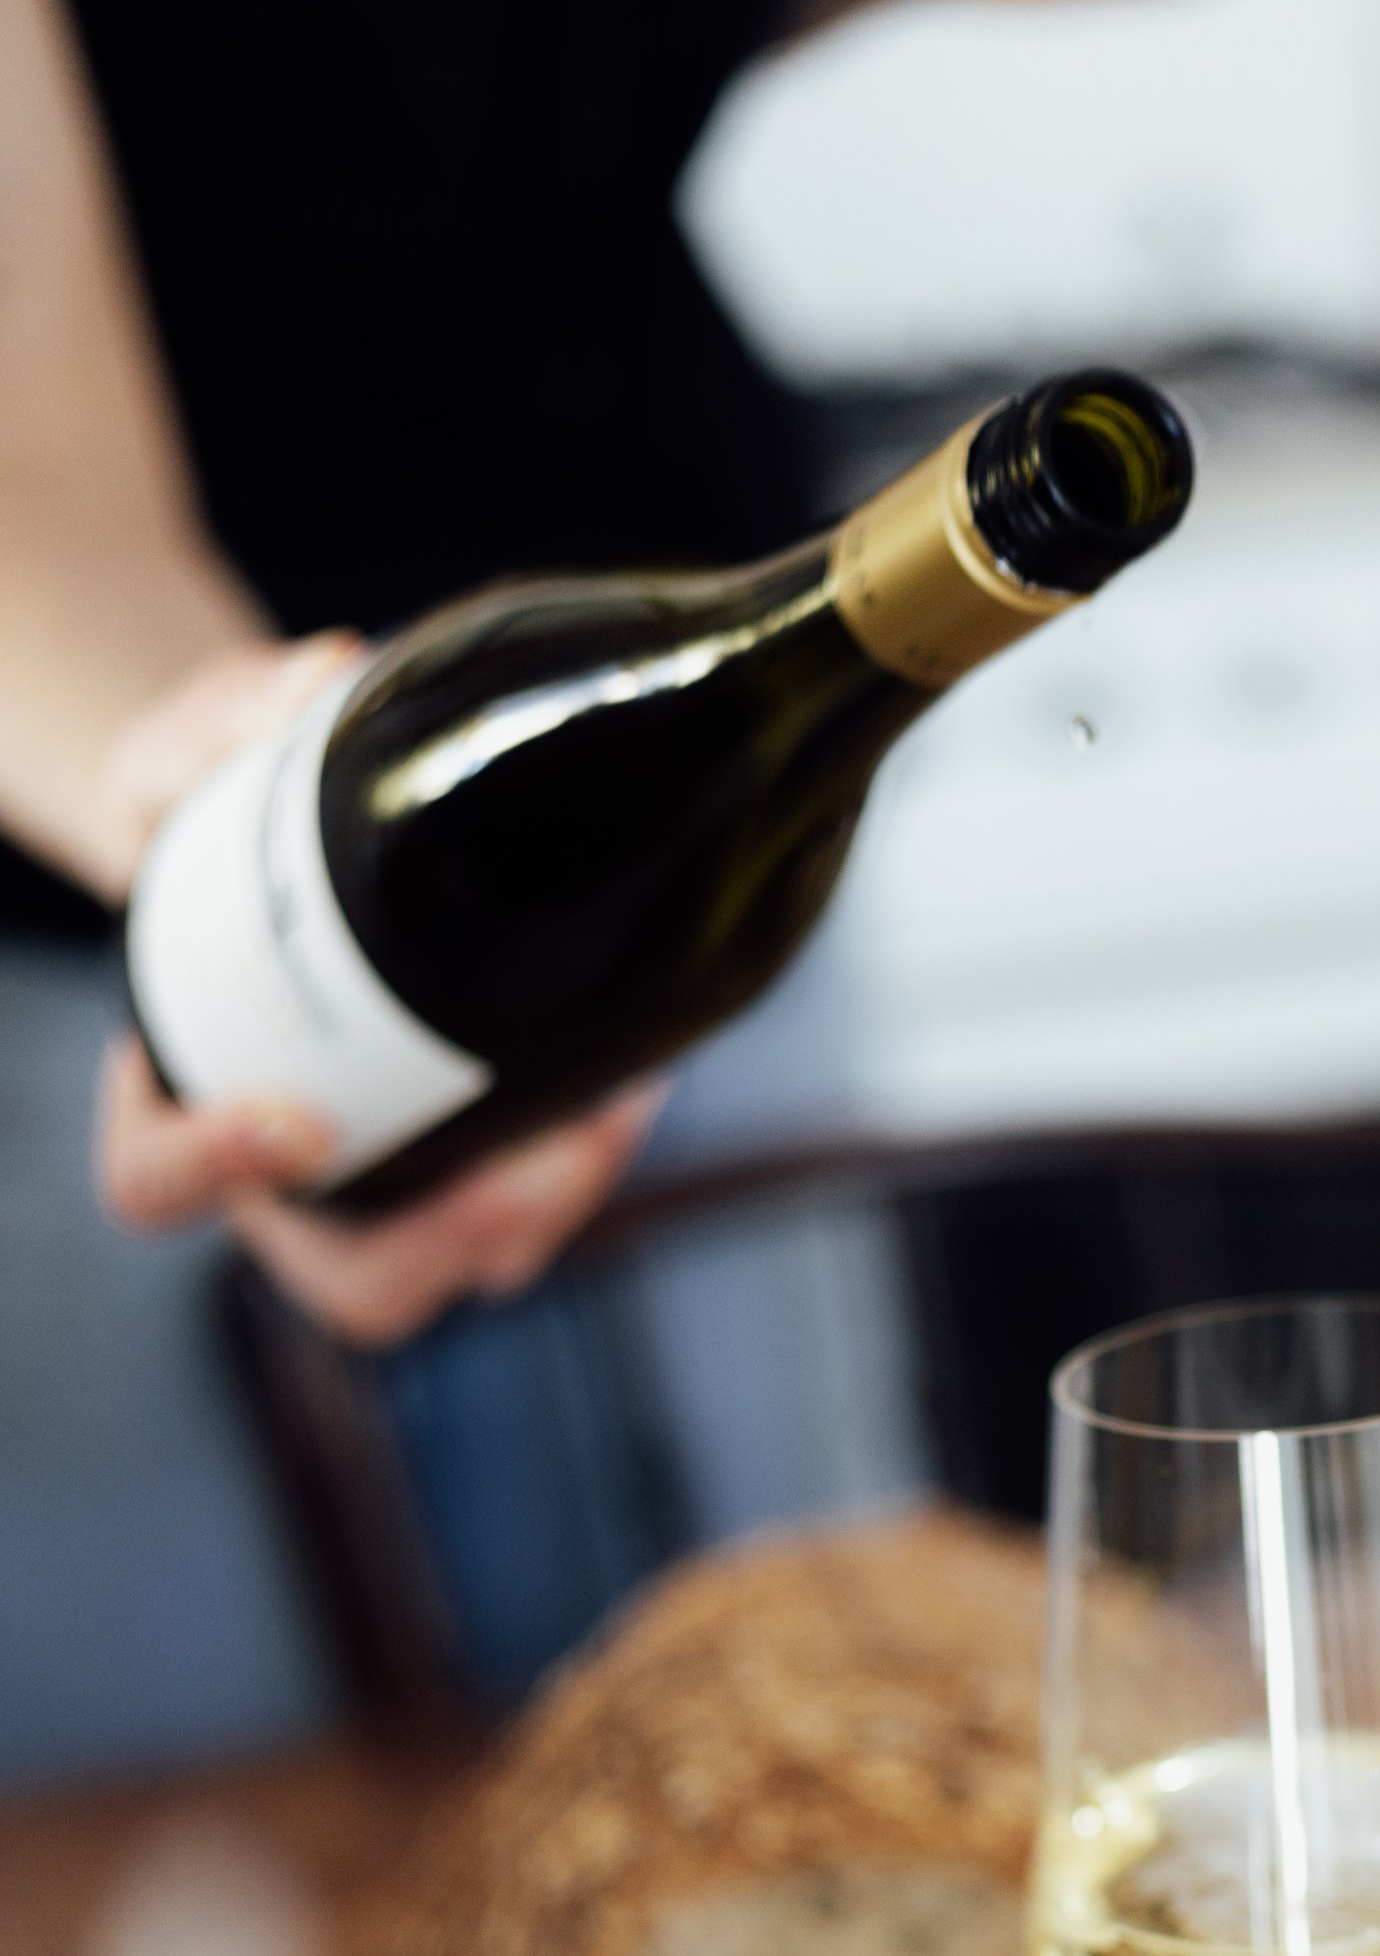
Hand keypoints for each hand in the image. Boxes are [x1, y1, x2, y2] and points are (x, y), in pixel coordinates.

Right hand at [90, 636, 665, 1346]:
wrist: (280, 842)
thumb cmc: (205, 823)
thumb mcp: (175, 755)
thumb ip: (211, 716)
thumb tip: (325, 676)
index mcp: (177, 1104)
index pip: (159, 1183)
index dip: (216, 1170)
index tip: (296, 1118)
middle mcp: (290, 1177)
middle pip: (356, 1280)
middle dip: (448, 1241)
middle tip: (530, 1169)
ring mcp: (395, 1178)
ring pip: (471, 1260)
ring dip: (553, 1207)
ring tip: (618, 1109)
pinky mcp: (482, 1156)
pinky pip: (538, 1198)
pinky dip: (593, 1146)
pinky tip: (645, 1073)